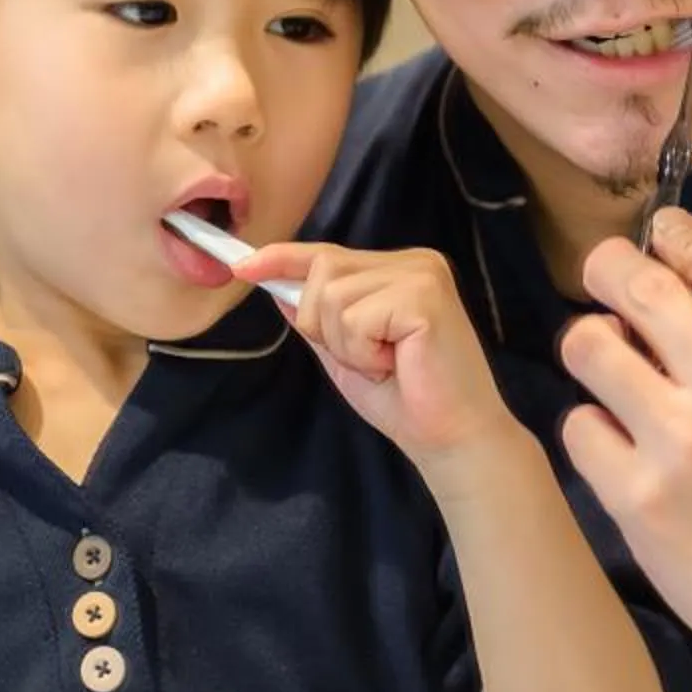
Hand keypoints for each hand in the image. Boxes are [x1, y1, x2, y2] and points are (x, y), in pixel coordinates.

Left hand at [240, 243, 514, 468]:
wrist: (451, 437)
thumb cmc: (404, 400)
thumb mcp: (346, 353)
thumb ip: (317, 319)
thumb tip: (276, 287)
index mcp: (399, 270)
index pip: (327, 254)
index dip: (281, 258)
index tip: (240, 266)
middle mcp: (413, 262)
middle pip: (323, 269)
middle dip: (324, 325)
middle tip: (370, 359)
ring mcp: (422, 274)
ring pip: (333, 296)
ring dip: (346, 344)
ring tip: (386, 364)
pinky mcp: (424, 296)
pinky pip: (355, 318)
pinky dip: (363, 352)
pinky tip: (397, 364)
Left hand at [559, 208, 691, 691]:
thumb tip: (690, 278)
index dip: (681, 236)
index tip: (661, 240)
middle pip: (638, 284)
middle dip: (609, 268)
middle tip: (604, 278)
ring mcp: (684, 445)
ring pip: (589, 347)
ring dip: (592, 345)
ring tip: (609, 367)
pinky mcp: (639, 502)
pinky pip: (580, 428)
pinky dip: (594, 430)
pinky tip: (622, 449)